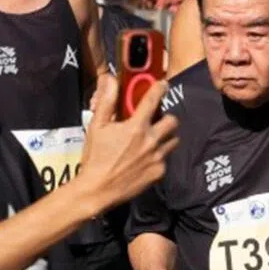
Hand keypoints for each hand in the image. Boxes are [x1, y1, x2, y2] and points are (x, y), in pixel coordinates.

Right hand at [80, 77, 179, 211]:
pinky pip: (166, 158)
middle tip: (157, 120)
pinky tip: (146, 158)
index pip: (152, 101)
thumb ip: (106, 102)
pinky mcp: (160, 172)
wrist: (98, 189)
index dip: (159, 89)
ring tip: (153, 139)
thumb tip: (109, 80)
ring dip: (166, 137)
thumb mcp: (97, 127)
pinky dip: (159, 156)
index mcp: (136, 127)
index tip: (162, 84)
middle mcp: (151, 140)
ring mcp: (158, 157)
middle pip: (172, 121)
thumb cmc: (95, 158)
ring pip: (173, 140)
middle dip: (167, 118)